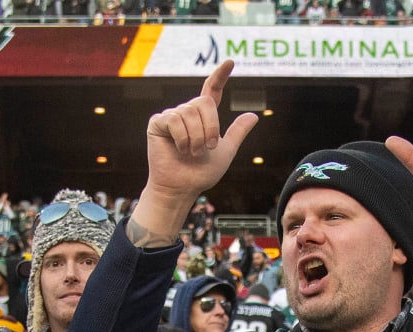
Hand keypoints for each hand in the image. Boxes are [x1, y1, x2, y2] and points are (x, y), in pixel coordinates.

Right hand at [132, 60, 257, 245]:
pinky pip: (175, 120)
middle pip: (204, 103)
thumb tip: (253, 115)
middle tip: (206, 149)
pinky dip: (182, 138)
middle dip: (210, 128)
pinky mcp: (158, 122)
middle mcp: (187, 112)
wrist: (182, 188)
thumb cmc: (201, 173)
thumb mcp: (225, 152)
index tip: (230, 63)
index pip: (212, 90)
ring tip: (192, 153)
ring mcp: (172, 116)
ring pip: (190, 113)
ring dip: (196, 138)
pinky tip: (180, 149)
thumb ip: (237, 133)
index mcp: (203, 117)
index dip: (220, 76)